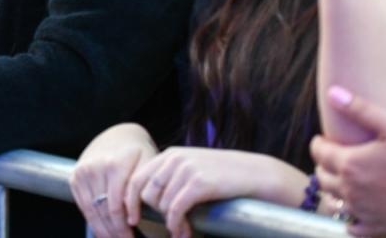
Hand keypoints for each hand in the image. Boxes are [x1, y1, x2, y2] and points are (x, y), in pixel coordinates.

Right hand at [70, 123, 157, 237]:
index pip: (117, 206)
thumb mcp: (148, 164)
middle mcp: (95, 168)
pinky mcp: (75, 177)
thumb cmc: (138, 154)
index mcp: (115, 165)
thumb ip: (145, 188)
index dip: (125, 226)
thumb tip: (142, 216)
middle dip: (116, 232)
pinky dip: (93, 222)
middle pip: (104, 211)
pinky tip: (103, 233)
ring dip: (104, 231)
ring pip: (93, 211)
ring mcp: (83, 172)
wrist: (116, 135)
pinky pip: (83, 206)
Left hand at [129, 147, 306, 237]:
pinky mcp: (199, 183)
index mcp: (169, 155)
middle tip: (166, 230)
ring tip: (181, 232)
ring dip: (170, 224)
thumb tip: (150, 198)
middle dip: (152, 215)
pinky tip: (185, 232)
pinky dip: (177, 224)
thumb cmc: (223, 175)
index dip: (129, 201)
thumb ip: (172, 177)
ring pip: (162, 204)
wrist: (256, 174)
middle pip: (146, 193)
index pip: (136, 178)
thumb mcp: (193, 168)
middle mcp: (174, 159)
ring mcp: (186, 169)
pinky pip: (176, 209)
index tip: (132, 219)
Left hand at [311, 86, 385, 235]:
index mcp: (350, 164)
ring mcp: (364, 212)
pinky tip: (356, 207)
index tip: (323, 138)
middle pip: (322, 177)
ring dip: (333, 189)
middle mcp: (351, 191)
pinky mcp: (378, 228)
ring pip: (333, 201)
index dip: (318, 143)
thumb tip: (332, 92)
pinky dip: (348, 217)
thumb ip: (359, 108)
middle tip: (331, 157)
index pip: (319, 152)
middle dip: (322, 164)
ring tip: (342, 178)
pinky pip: (351, 226)